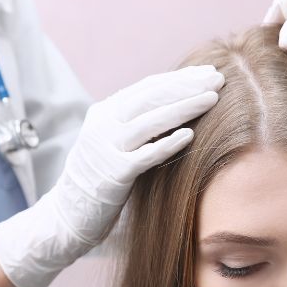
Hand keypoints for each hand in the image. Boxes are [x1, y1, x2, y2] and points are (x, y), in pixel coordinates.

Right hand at [0, 65, 223, 286]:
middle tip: (218, 78)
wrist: (68, 214)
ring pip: (151, 121)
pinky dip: (168, 144)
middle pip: (152, 97)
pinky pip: (145, 156)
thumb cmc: (100, 177)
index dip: (180, 78)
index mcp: (105, 111)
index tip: (208, 73)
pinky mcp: (113, 174)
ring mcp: (106, 147)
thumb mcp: (113, 140)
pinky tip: (190, 136)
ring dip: (185, 107)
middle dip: (188, 86)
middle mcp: (103, 124)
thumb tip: (176, 103)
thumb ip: (136, 121)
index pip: (148, 87)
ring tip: (213, 99)